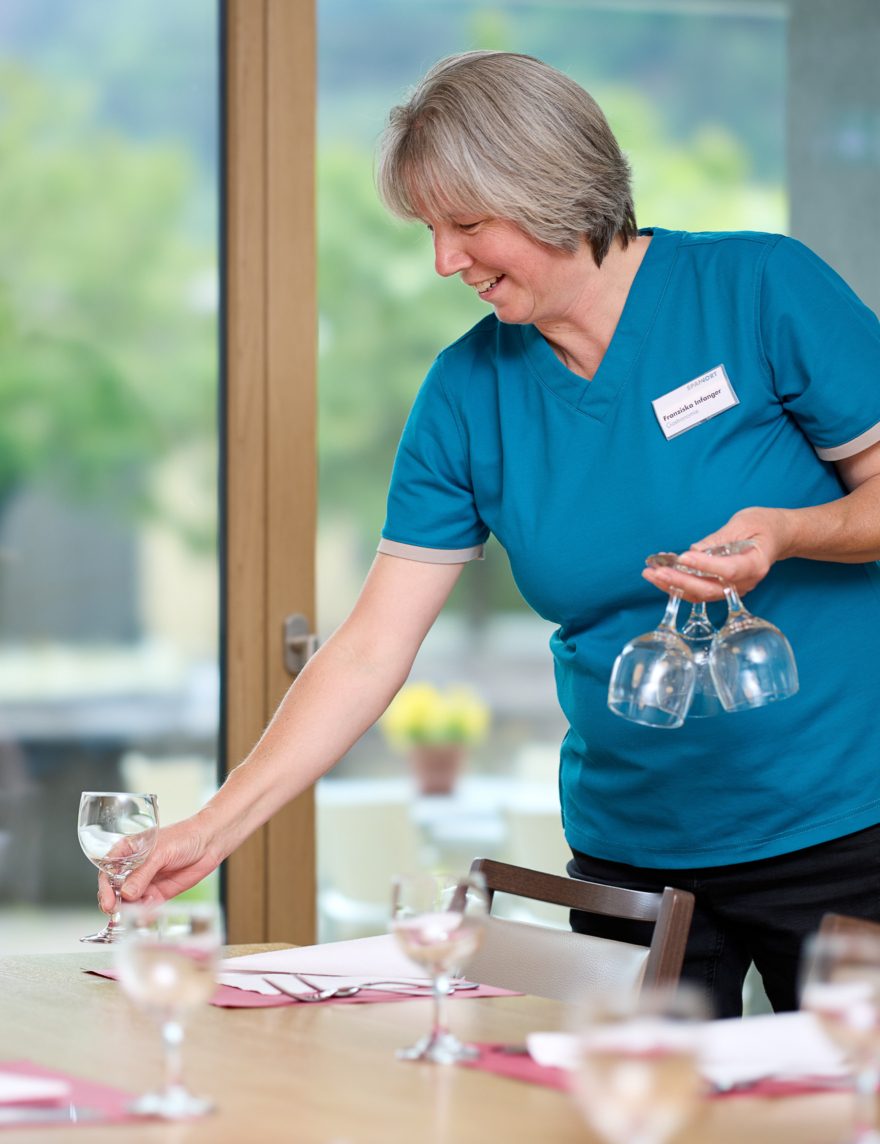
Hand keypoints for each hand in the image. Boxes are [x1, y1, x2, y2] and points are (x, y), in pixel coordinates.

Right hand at [97, 814, 220, 911]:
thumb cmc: (185, 837)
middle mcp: (134, 868)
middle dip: (113, 902)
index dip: (105, 886)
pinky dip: (144, 912)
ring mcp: (146, 882)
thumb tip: (127, 893)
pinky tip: (147, 914)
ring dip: (128, 910)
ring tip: (132, 916)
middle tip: (115, 912)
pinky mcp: (159, 893)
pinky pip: (146, 906)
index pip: (108, 870)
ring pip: (129, 901)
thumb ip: (143, 873)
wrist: (210, 843)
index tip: (108, 900)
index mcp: (129, 851)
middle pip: (115, 889)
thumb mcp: (161, 852)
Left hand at [641, 507, 791, 601]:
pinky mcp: (722, 589)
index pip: (728, 569)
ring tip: (650, 574)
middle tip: (657, 571)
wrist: (776, 536)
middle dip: (680, 581)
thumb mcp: (743, 523)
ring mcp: (733, 589)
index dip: (705, 565)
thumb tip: (695, 551)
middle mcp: (745, 583)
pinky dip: (678, 587)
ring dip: (673, 586)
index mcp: (755, 564)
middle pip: (710, 588)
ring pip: (701, 595)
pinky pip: (698, 593)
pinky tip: (659, 577)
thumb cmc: (762, 526)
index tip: (683, 557)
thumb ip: (720, 539)